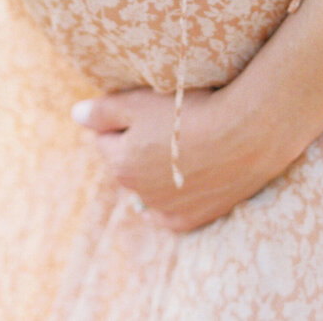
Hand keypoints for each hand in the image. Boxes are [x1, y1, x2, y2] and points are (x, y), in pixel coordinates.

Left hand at [71, 85, 290, 232]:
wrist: (246, 133)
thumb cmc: (191, 110)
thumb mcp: (140, 102)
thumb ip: (102, 111)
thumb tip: (76, 115)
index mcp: (121, 163)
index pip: (106, 140)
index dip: (123, 120)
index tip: (147, 108)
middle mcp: (138, 194)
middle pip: (128, 165)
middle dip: (138, 147)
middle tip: (167, 124)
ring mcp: (166, 211)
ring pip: (149, 189)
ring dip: (156, 172)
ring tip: (183, 146)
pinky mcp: (192, 221)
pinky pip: (170, 212)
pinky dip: (174, 197)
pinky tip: (189, 177)